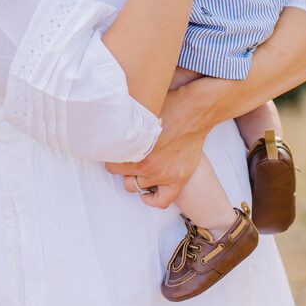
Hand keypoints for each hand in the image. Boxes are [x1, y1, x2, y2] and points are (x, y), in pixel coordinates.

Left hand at [106, 85, 207, 207]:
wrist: (195, 110)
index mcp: (134, 148)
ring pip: (135, 187)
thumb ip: (126, 122)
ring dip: (136, 177)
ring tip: (140, 166)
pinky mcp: (178, 179)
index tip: (117, 150)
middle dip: (123, 166)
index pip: (110, 162)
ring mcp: (162, 174)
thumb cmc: (168, 105)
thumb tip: (111, 118)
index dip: (114, 155)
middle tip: (130, 156)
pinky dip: (152, 198)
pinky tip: (149, 188)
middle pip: (121, 175)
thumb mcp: (141, 111)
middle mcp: (146, 165)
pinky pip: (160, 201)